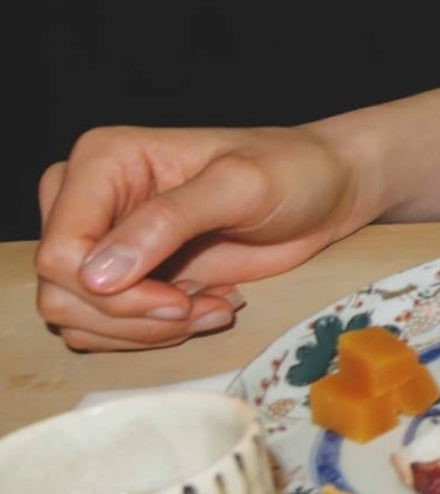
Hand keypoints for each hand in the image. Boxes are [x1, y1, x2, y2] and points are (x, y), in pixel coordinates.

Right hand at [34, 124, 370, 353]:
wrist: (324, 192)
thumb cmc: (292, 171)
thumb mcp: (241, 185)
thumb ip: (169, 220)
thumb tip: (97, 274)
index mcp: (103, 160)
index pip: (61, 250)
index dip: (110, 291)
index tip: (174, 300)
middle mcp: (88, 199)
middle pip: (60, 289)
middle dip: (129, 316)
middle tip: (197, 308)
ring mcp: (101, 240)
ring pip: (75, 316)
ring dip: (144, 330)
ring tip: (211, 306)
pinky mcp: (123, 274)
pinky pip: (102, 327)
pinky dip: (151, 333)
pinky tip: (205, 306)